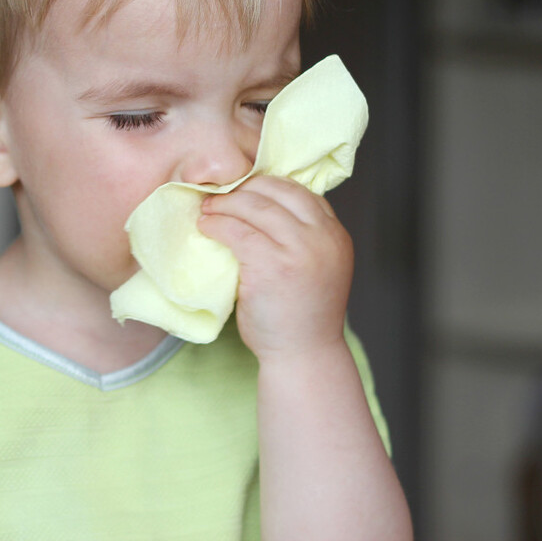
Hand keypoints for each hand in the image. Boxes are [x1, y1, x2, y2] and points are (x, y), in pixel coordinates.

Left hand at [197, 175, 352, 359]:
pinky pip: (238, 231)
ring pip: (255, 206)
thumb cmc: (301, 315)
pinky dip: (217, 224)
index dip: (267, 186)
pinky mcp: (272, 265)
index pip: (300, 191)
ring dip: (226, 203)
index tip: (243, 190)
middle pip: (277, 191)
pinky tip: (206, 226)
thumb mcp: (316, 266)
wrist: (302, 356)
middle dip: (244, 187)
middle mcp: (323, 237)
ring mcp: (299, 250)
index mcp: (335, 235)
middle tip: (220, 194)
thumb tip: (259, 205)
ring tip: (208, 208)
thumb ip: (301, 237)